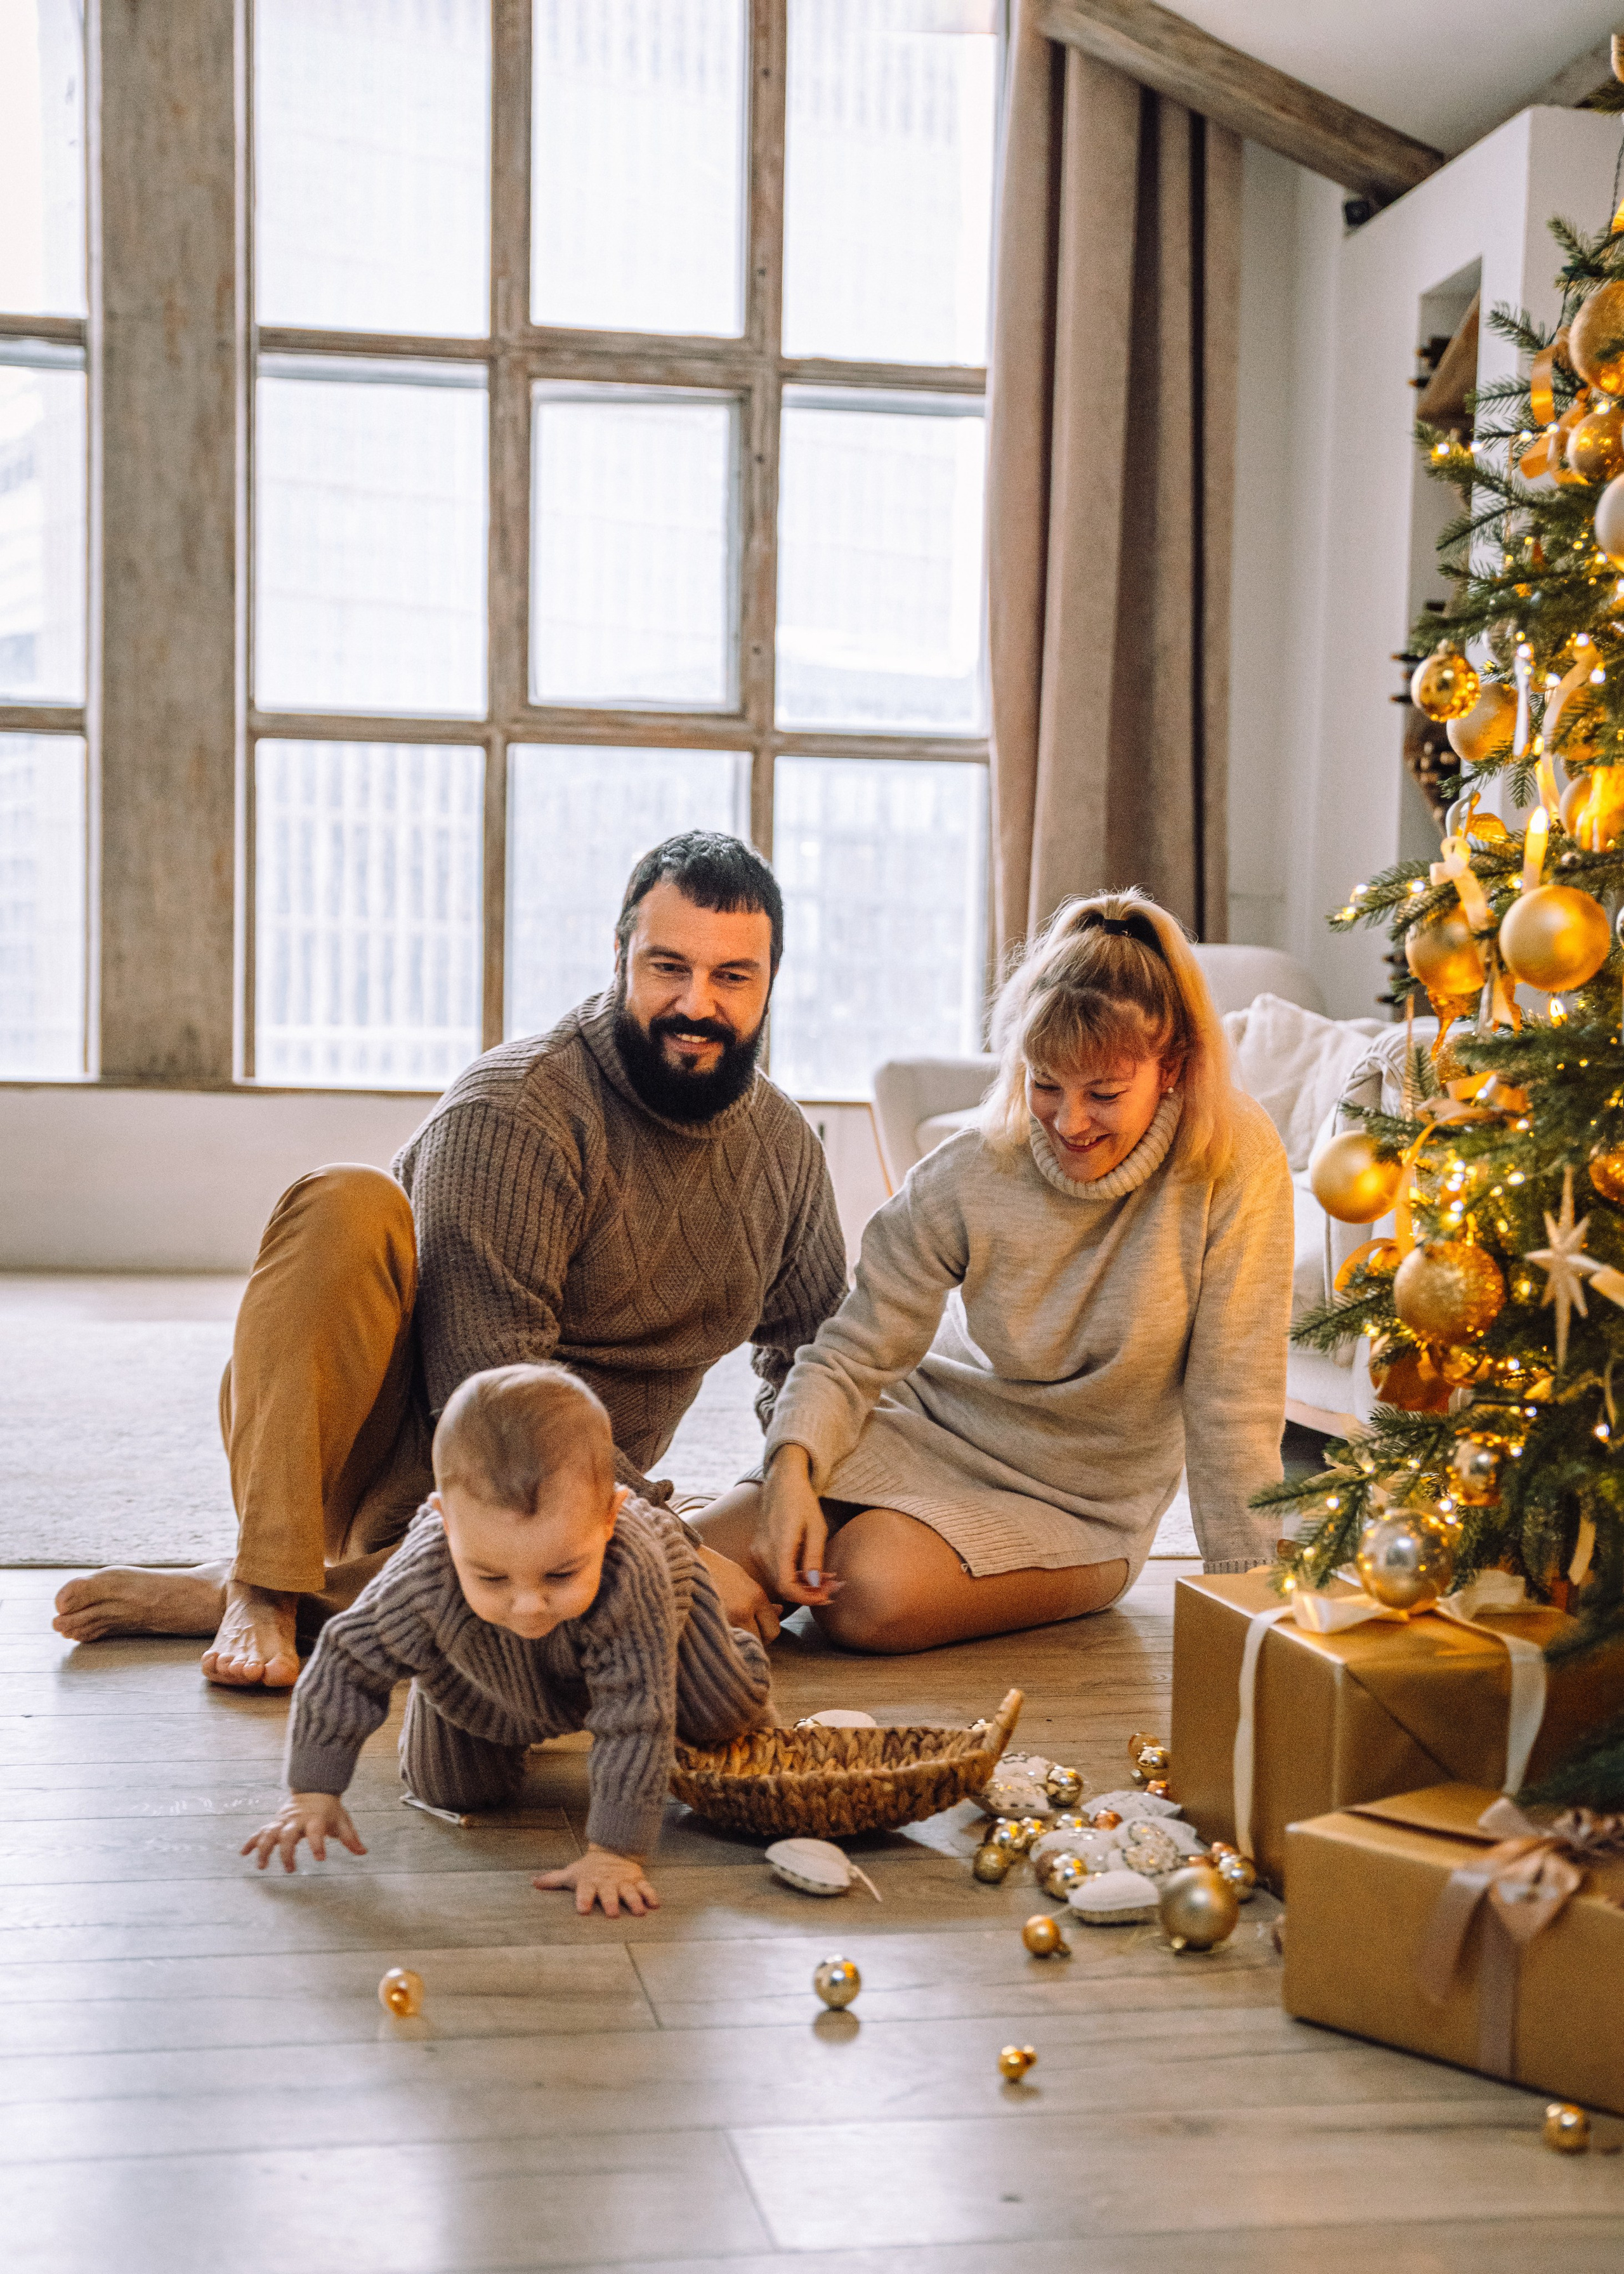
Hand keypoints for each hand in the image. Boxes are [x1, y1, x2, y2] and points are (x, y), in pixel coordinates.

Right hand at [241, 1791, 367, 1873]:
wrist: (314, 1789)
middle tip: (290, 1870)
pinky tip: (243, 1853)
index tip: (321, 1859)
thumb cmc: (330, 1810)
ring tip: (261, 1866)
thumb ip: (350, 1838)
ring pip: (269, 1833)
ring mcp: (283, 1821)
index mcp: (315, 1819)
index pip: (316, 1831)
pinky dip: (251, 1842)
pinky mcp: (274, 1823)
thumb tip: (363, 1853)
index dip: (318, 1844)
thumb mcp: (343, 1821)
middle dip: (287, 1853)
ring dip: (264, 1849)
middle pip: (288, 1835)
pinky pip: (260, 1831)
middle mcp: (296, 1820)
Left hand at [534, 1844, 659, 1917]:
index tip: (582, 1910)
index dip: (583, 1899)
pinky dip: (651, 1895)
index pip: (584, 1891)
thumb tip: (532, 1882)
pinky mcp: (637, 1880)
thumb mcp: (571, 1873)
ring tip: (640, 1912)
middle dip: (611, 1902)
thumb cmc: (589, 1868)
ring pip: (630, 1891)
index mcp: (590, 1882)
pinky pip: (646, 1887)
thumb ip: (553, 1880)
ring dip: (635, 1901)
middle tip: (612, 1913)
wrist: (613, 1849)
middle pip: (609, 1893)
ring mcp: (624, 1882)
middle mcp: (607, 1883)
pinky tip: (655, 1905)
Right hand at [698, 1544, 780, 1643]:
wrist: (683, 1565)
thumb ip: (762, 1600)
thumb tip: (780, 1612)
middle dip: (757, 1637)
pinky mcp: (709, 1629)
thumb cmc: (713, 1568)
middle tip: (746, 1628)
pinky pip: (726, 1645)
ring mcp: (726, 1622)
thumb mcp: (742, 1578)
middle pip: (762, 1640)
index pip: (774, 1629)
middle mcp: (743, 1612)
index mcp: (755, 1596)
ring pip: (744, 1645)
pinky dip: (726, 1643)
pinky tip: (720, 1633)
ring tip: (733, 1630)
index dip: (768, 1629)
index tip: (760, 1625)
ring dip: (741, 1641)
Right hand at [758, 1445, 841, 1607]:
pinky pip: (775, 1571)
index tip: (826, 1596)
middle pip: (783, 1587)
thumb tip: (815, 1586)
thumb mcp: (817, 1529)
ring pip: (779, 1581)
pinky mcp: (758, 1549)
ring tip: (825, 1579)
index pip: (787, 1587)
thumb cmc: (802, 1501)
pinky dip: (793, 1576)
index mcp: (778, 1546)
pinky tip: (810, 1571)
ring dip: (802, 1585)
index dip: (807, 1598)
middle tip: (832, 1588)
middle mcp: (763, 1551)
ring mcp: (758, 1550)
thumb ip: (814, 1558)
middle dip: (808, 1593)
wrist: (782, 1482)